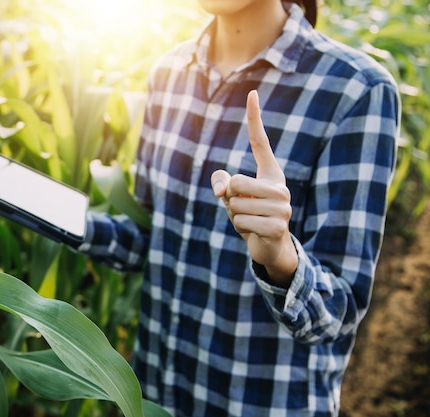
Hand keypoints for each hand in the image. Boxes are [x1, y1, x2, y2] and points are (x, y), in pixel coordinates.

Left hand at [211, 90, 296, 285]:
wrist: (270, 247)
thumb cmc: (251, 216)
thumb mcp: (232, 198)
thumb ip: (221, 184)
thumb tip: (221, 189)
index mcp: (271, 175)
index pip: (261, 143)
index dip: (255, 118)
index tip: (252, 92)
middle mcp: (280, 187)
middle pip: (236, 182)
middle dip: (230, 199)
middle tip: (243, 209)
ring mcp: (282, 207)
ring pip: (235, 204)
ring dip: (234, 215)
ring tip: (249, 220)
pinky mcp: (277, 226)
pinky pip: (240, 221)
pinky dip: (239, 228)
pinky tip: (253, 232)